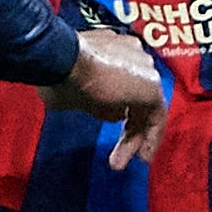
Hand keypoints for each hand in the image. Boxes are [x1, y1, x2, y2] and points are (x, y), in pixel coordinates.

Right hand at [40, 23, 167, 171]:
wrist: (63, 60)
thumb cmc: (56, 72)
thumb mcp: (70, 93)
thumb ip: (90, 101)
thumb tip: (101, 110)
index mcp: (112, 48)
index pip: (119, 82)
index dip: (112, 107)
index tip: (104, 122)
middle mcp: (131, 54)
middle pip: (134, 97)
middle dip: (125, 127)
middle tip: (114, 155)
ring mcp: (143, 68)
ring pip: (143, 108)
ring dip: (131, 138)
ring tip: (118, 163)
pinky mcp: (151, 85)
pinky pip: (156, 116)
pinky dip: (149, 138)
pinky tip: (140, 157)